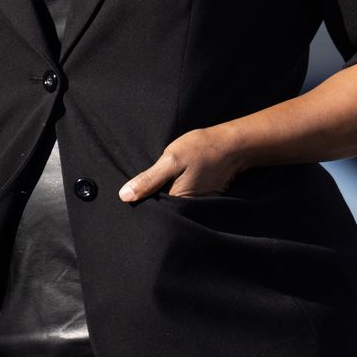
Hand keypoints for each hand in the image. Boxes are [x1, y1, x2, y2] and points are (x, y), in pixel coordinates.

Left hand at [119, 125, 246, 201]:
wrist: (232, 145)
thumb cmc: (202, 149)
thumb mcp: (171, 160)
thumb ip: (148, 180)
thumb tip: (124, 196)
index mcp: (178, 204)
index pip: (152, 211)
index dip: (140, 202)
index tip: (129, 194)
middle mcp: (188, 210)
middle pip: (162, 210)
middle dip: (150, 199)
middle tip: (142, 185)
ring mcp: (196, 206)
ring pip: (171, 204)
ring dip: (162, 194)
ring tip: (158, 181)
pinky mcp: (201, 199)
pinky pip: (181, 198)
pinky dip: (174, 190)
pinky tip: (172, 180)